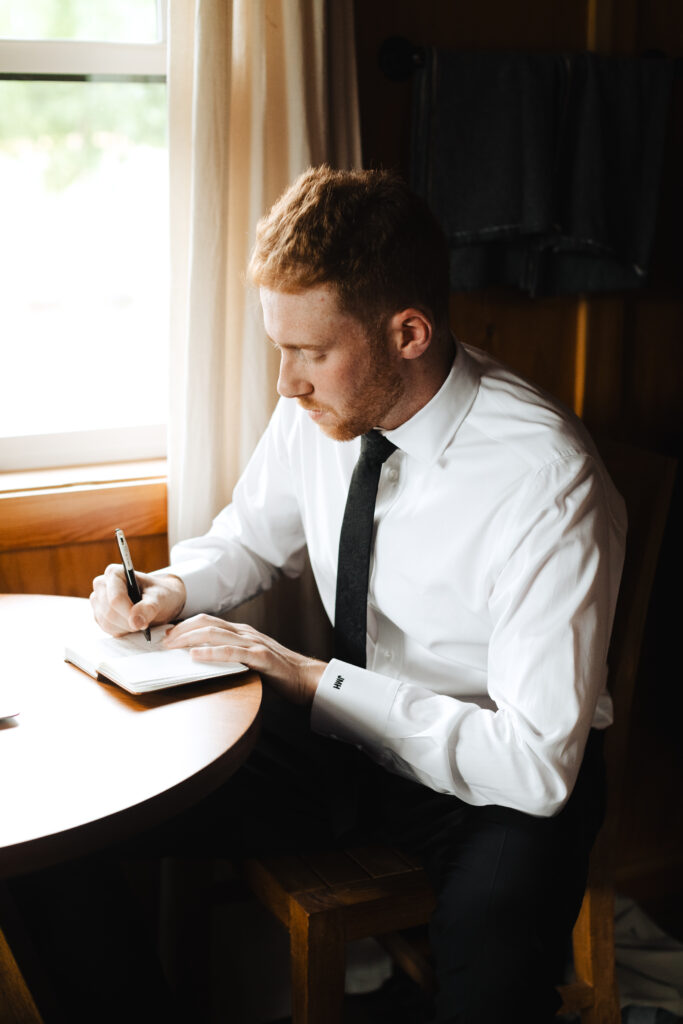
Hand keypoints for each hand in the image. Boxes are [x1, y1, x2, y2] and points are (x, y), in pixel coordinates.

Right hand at [90, 565, 186, 636]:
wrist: (158, 601)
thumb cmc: (158, 594)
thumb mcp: (159, 598)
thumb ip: (148, 608)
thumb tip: (135, 622)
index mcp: (114, 573)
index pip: (115, 599)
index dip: (129, 613)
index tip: (144, 623)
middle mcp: (102, 584)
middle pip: (109, 611)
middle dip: (129, 622)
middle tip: (145, 622)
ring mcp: (97, 600)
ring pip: (106, 622)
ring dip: (125, 627)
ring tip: (139, 621)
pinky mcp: (98, 614)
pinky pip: (106, 628)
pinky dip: (121, 630)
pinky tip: (131, 624)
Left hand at [163, 615, 325, 705]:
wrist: (307, 678)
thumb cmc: (277, 672)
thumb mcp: (248, 660)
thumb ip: (229, 657)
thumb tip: (201, 662)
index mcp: (241, 632)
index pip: (207, 621)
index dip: (184, 625)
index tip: (166, 634)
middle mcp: (245, 633)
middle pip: (206, 623)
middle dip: (181, 630)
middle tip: (162, 641)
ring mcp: (253, 643)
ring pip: (215, 633)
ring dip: (189, 638)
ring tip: (172, 646)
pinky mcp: (261, 657)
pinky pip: (232, 652)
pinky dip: (211, 653)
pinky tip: (195, 656)